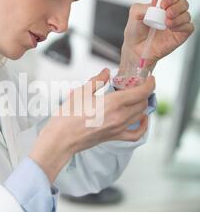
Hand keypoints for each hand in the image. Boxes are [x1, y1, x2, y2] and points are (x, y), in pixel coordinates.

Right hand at [29, 69, 154, 182]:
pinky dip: (142, 126)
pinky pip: (135, 134)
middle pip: (143, 102)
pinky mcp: (114, 137)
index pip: (141, 92)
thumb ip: (97, 81)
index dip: (149, 84)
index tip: (149, 78)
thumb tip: (106, 72)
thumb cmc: (67, 116)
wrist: (61, 139)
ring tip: (137, 98)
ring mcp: (118, 128)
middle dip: (144, 92)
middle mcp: (120, 116)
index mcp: (113, 103)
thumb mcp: (81, 92)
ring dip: (142, 105)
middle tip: (138, 85)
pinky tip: (141, 119)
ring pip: (141, 115)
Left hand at [121, 0, 194, 71]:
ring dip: (178, 17)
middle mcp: (170, 14)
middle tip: (167, 12)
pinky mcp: (180, 35)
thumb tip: (155, 4)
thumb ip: (143, 6)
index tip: (162, 4)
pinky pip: (189, 27)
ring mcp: (176, 24)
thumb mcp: (134, 14)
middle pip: (182, 3)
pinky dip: (182, 26)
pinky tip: (171, 29)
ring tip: (167, 23)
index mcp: (161, 6)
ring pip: (187, 14)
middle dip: (176, 5)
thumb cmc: (135, 32)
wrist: (135, 49)